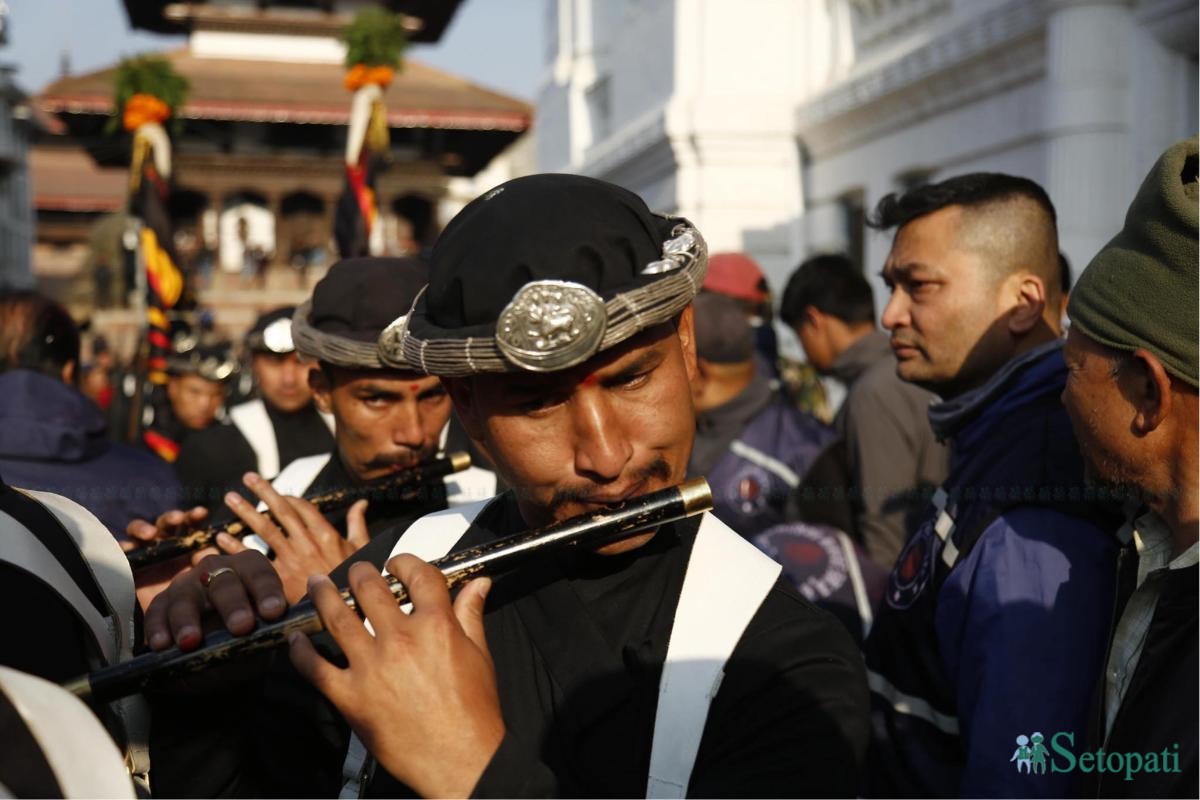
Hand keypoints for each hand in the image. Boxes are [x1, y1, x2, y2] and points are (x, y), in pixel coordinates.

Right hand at [124, 507, 216, 611]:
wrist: (171, 621)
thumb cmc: (190, 594)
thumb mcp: (199, 577)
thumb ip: (203, 561)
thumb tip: (212, 546)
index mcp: (185, 541)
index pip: (189, 522)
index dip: (194, 516)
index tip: (202, 513)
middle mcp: (164, 542)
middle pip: (164, 523)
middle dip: (170, 518)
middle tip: (178, 519)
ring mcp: (144, 550)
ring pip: (138, 530)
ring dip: (143, 527)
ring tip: (150, 534)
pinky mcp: (128, 562)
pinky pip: (121, 550)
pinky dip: (122, 546)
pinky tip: (127, 548)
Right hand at [143, 550, 286, 650]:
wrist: (220, 658)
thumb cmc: (251, 636)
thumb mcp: (272, 630)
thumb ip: (290, 619)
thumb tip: (317, 607)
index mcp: (249, 569)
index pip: (259, 572)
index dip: (267, 590)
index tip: (274, 612)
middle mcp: (216, 569)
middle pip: (223, 581)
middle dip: (233, 604)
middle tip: (241, 627)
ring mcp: (186, 585)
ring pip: (185, 596)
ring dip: (187, 619)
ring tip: (191, 642)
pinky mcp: (162, 605)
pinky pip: (157, 613)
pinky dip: (157, 628)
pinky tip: (162, 645)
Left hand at [219, 472, 369, 602]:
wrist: (347, 613)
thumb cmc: (355, 583)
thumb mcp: (362, 550)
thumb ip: (358, 524)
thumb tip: (362, 503)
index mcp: (327, 535)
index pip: (303, 508)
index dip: (288, 497)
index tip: (276, 491)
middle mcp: (307, 543)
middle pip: (281, 511)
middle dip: (263, 492)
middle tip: (248, 477)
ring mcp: (291, 560)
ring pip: (264, 529)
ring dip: (245, 512)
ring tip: (230, 498)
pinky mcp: (278, 579)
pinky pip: (252, 559)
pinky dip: (235, 547)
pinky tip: (221, 538)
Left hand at [290, 556, 503, 797]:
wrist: (461, 759)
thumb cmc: (474, 712)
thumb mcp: (480, 655)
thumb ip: (471, 615)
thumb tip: (478, 585)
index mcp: (436, 625)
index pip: (417, 574)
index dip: (405, 562)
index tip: (397, 564)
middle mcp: (401, 639)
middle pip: (369, 587)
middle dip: (359, 573)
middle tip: (354, 574)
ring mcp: (372, 667)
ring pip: (336, 617)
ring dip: (322, 595)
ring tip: (316, 584)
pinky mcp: (351, 697)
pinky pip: (316, 668)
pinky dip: (301, 651)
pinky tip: (296, 641)